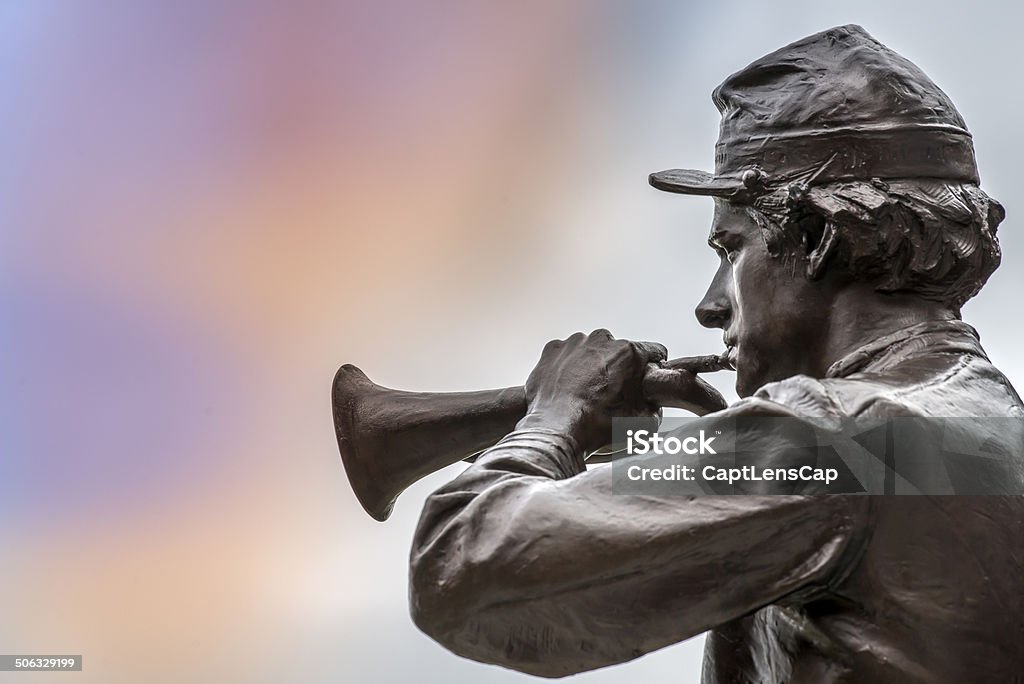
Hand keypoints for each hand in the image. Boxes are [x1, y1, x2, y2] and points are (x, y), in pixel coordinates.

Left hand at [518, 330, 666, 452]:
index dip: (652, 367)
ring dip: (592, 365)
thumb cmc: (590, 426)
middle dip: (618, 367)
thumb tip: (652, 408)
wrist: (553, 430)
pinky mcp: (552, 350)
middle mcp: (600, 340)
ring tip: (586, 391)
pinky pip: (568, 353)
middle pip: (619, 350)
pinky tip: (568, 386)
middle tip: (612, 393)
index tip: (644, 379)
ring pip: (591, 349)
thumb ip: (653, 410)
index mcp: (625, 353)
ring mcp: (573, 343)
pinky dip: (569, 365)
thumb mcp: (636, 423)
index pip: (653, 351)